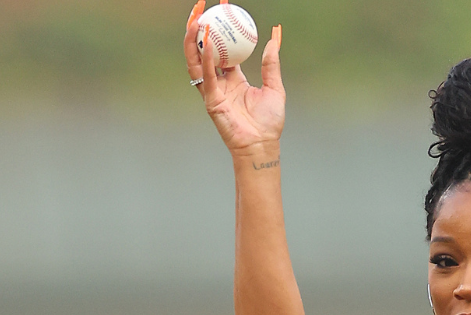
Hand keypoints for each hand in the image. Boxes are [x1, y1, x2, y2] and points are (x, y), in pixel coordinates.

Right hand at [183, 1, 284, 153]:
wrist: (262, 145)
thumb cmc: (269, 122)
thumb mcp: (274, 86)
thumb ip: (272, 62)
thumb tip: (276, 35)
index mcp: (233, 78)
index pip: (224, 48)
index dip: (223, 28)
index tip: (224, 8)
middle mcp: (219, 81)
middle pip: (204, 49)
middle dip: (200, 27)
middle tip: (204, 6)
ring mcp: (212, 90)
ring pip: (196, 59)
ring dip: (194, 38)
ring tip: (197, 18)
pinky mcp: (210, 99)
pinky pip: (205, 75)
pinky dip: (205, 57)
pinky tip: (207, 40)